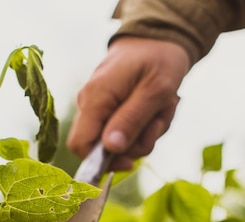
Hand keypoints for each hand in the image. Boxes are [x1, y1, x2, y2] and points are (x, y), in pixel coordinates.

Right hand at [67, 36, 190, 169]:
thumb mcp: (155, 91)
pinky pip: (126, 130)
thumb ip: (131, 120)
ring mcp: (99, 106)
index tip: (130, 162)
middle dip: (137, 142)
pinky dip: (146, 125)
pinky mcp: (110, 109)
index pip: (80, 144)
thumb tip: (111, 149)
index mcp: (95, 97)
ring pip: (120, 141)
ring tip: (164, 106)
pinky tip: (158, 107)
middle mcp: (90, 103)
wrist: (159, 37)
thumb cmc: (159, 59)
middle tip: (160, 120)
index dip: (101, 161)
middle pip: (103, 148)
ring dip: (148, 132)